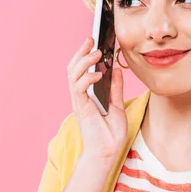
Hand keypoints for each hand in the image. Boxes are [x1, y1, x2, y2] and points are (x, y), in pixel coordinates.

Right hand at [67, 37, 128, 162]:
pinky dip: (87, 78)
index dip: (84, 54)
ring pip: (73, 75)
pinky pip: (79, 88)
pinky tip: (97, 74)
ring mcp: (79, 101)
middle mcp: (80, 96)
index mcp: (87, 94)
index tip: (94, 41)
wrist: (107, 152)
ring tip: (96, 53)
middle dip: (80, 52)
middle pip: (73, 68)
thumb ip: (115, 88)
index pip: (81, 69)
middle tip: (91, 39)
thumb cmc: (110, 133)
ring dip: (84, 61)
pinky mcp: (81, 108)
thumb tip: (116, 70)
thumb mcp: (117, 105)